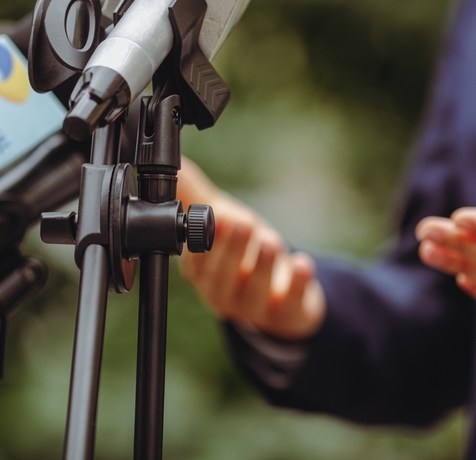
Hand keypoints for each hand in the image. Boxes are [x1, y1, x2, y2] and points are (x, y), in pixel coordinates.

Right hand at [177, 158, 325, 340]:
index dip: (202, 244)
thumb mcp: (219, 221)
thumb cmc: (242, 253)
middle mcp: (223, 294)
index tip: (213, 219)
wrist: (281, 297)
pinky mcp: (288, 314)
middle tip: (240, 222)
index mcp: (202, 273)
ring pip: (254, 293)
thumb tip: (174, 160)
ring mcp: (255, 308)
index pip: (195, 263)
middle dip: (230, 251)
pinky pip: (290, 305)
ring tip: (269, 240)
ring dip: (262, 266)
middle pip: (221, 279)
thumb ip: (192, 193)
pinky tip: (301, 263)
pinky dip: (296, 284)